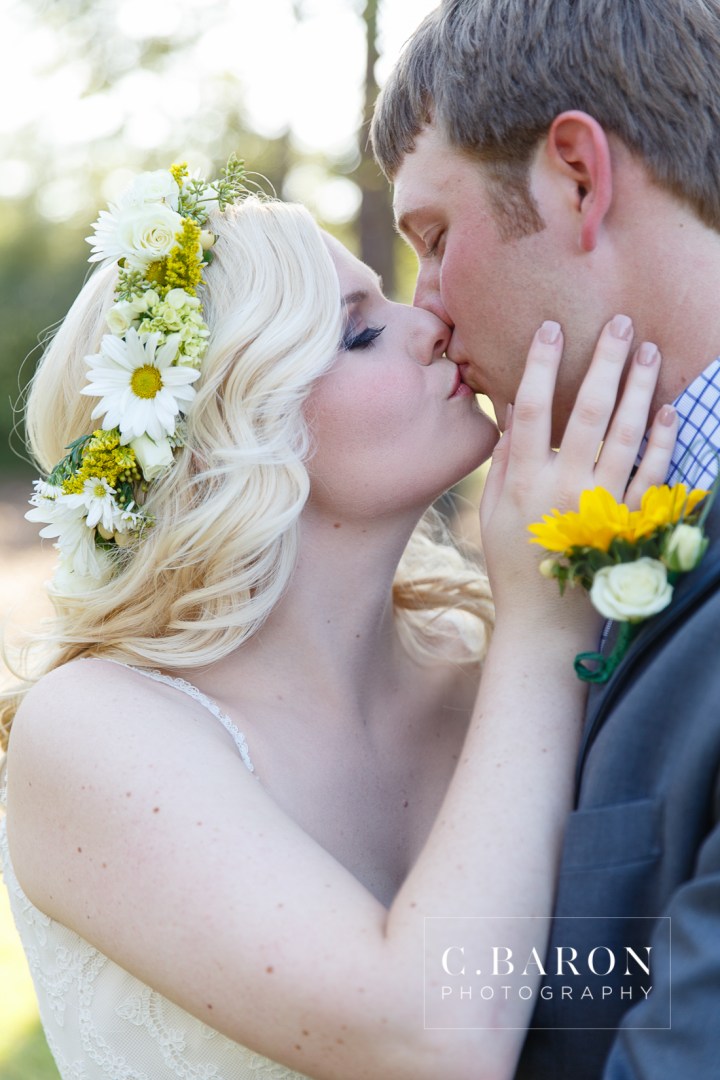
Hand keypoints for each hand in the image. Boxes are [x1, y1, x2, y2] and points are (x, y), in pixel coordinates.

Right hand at [480, 316, 676, 615]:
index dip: (542, 365)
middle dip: (606, 361)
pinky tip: (668, 411)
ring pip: (626, 436)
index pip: (533, 409)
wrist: (543, 626)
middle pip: (589, 411)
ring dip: (641, 389)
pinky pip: (651, 476)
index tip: (551, 328)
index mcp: (522, 482)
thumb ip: (502, 461)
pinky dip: (662, 442)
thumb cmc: (512, 566)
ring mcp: (599, 507)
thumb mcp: (491, 514)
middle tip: (623, 323)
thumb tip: (513, 408)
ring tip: (651, 352)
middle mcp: (562, 488)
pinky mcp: (627, 526)